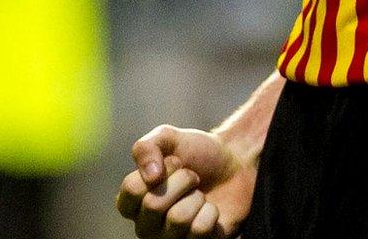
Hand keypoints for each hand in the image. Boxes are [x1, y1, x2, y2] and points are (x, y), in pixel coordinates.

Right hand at [115, 124, 254, 237]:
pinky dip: (211, 212)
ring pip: (178, 219)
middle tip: (193, 177)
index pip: (132, 190)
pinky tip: (211, 209)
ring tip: (200, 194)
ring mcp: (169, 238)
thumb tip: (150, 176)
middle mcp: (146, 225)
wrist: (235, 164)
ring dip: (197, 197)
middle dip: (182, 180)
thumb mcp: (168, 138)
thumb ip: (146, 147)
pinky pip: (200, 230)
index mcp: (133, 201)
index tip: (176, 162)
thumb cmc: (197, 153)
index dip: (160, 170)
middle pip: (154, 205)